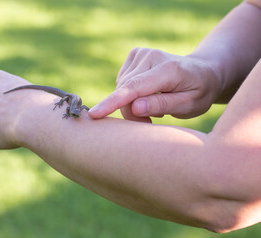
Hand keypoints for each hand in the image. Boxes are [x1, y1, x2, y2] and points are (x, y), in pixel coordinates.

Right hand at [88, 48, 221, 120]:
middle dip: (131, 112)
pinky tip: (147, 94)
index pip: (135, 87)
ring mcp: (141, 53)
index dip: (114, 102)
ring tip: (154, 107)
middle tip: (149, 123)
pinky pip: (122, 82)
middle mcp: (152, 56)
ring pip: (121, 88)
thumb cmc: (198, 92)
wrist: (202, 71)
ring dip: (130, 104)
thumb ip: (163, 104)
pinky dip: (130, 94)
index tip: (95, 114)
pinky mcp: (135, 55)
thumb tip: (135, 107)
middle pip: (125, 92)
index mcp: (169, 70)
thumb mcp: (190, 105)